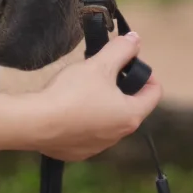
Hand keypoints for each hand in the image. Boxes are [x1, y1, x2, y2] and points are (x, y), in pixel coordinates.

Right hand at [29, 31, 161, 161]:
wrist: (38, 123)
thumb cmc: (72, 93)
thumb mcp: (99, 64)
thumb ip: (121, 50)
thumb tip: (135, 40)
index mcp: (130, 114)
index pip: (154, 92)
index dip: (146, 73)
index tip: (128, 63)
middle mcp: (119, 135)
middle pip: (130, 106)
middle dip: (120, 87)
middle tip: (102, 71)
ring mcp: (99, 146)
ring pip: (108, 120)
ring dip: (102, 104)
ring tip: (82, 88)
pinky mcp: (79, 152)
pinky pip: (88, 132)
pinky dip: (84, 119)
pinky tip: (68, 108)